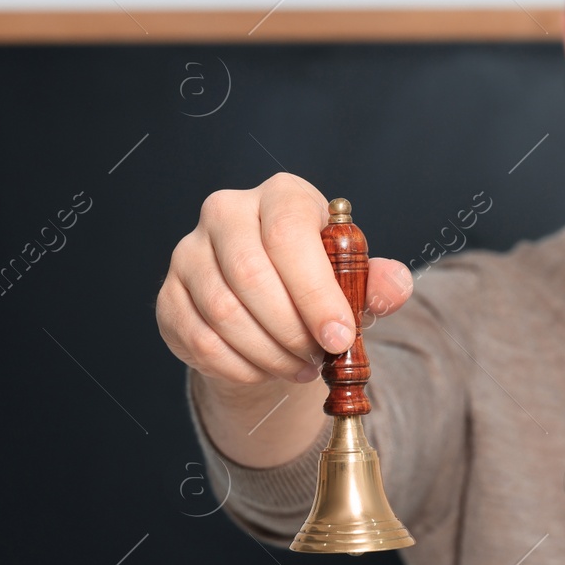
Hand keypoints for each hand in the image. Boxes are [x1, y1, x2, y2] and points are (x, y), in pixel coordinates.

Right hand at [157, 172, 413, 385]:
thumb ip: (379, 282)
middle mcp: (226, 212)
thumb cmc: (316, 284)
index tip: (339, 337)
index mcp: (280, 195)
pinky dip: (240, 366)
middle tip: (318, 359)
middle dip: (292, 330)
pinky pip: (200, 340)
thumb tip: (394, 287)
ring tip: (299, 366)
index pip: (287, 234)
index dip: (315, 292)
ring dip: (269, 353)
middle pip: (250, 275)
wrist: (270, 308)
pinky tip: (266, 369)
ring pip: (223, 312)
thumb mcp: (354, 281)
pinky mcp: (169, 295)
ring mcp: (189, 253)